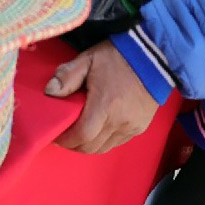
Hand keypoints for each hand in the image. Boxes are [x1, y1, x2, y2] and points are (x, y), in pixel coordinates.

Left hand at [46, 40, 160, 154]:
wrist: (154, 57)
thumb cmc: (118, 56)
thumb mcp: (88, 59)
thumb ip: (67, 76)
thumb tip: (49, 92)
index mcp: (105, 104)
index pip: (82, 135)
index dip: (66, 140)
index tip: (56, 135)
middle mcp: (119, 121)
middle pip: (91, 147)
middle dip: (74, 145)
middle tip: (64, 135)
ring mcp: (131, 127)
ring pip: (104, 148)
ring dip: (88, 145)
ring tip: (79, 133)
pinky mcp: (140, 128)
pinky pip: (117, 143)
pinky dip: (103, 141)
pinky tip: (97, 129)